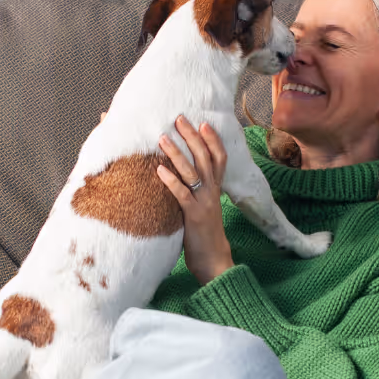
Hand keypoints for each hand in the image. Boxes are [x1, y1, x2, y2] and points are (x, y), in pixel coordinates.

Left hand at [157, 116, 233, 284]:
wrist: (214, 261)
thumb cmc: (203, 236)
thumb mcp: (202, 209)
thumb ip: (193, 193)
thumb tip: (178, 179)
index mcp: (215, 189)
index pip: (219, 158)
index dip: (213, 139)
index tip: (203, 122)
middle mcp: (212, 192)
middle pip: (205, 157)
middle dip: (192, 136)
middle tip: (179, 118)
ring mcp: (204, 202)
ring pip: (193, 171)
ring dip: (177, 152)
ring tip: (162, 137)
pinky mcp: (193, 216)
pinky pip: (181, 194)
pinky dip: (170, 180)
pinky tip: (158, 169)